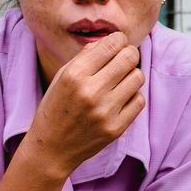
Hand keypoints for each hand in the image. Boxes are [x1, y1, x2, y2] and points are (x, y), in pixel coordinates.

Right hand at [25, 32, 144, 178]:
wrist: (51, 149)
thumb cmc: (55, 109)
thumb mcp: (62, 77)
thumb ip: (87, 56)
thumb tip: (114, 40)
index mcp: (74, 74)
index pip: (112, 43)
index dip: (119, 40)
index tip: (116, 46)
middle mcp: (90, 91)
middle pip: (130, 57)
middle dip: (129, 55)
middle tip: (123, 62)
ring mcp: (105, 112)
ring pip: (138, 77)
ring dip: (131, 76)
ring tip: (120, 82)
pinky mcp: (116, 129)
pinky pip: (139, 101)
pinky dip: (132, 97)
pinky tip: (120, 100)